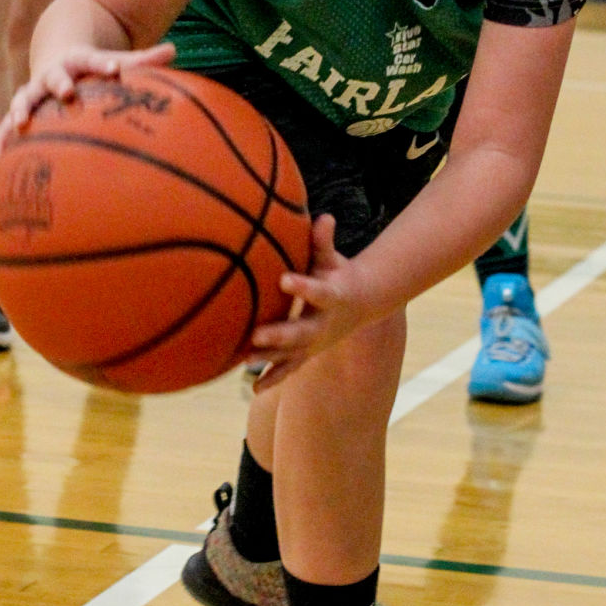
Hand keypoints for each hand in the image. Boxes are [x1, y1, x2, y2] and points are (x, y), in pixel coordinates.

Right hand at [0, 41, 175, 160]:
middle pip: (53, 77)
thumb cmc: (93, 68)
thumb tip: (174, 49)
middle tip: (66, 92)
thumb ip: (142, 60)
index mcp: (78, 61)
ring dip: (20, 110)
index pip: (93, 60)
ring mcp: (33, 92)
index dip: (104, 63)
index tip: (114, 69)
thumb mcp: (115, 60)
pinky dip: (1, 140)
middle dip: (58, 83)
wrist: (57, 61)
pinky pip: (6, 126)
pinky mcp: (22, 111)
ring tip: (19, 124)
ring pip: (23, 99)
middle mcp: (52, 74)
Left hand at [246, 215, 373, 388]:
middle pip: (302, 332)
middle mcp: (325, 324)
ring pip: (293, 354)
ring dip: (270, 358)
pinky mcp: (307, 353)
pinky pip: (290, 368)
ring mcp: (315, 342)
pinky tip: (254, 388)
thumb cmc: (337, 273)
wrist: (359, 304)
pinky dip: (274, 378)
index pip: (319, 292)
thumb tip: (324, 217)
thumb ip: (324, 241)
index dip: (303, 287)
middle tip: (257, 334)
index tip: (284, 278)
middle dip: (280, 335)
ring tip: (246, 359)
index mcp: (333, 297)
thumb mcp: (332, 258)